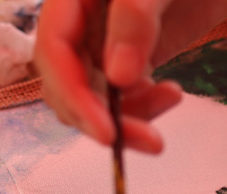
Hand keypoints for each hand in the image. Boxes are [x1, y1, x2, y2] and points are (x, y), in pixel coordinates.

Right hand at [35, 0, 226, 152]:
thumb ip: (136, 19)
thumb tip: (118, 78)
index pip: (54, 53)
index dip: (75, 97)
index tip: (107, 133)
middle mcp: (81, 22)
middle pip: (70, 85)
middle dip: (105, 119)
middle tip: (151, 141)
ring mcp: (106, 41)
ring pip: (96, 97)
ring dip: (129, 116)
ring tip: (172, 98)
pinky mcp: (134, 56)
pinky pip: (124, 95)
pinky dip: (144, 105)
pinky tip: (172, 93)